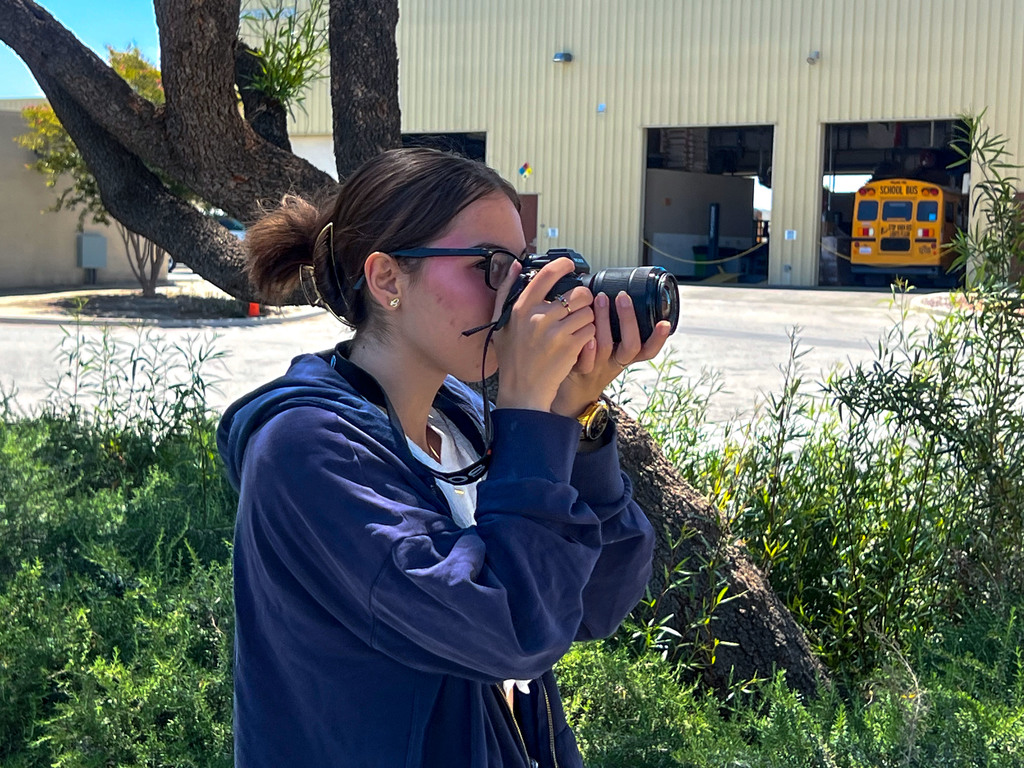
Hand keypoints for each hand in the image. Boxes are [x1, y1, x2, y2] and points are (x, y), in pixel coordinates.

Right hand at [492, 258, 595, 411]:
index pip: (546, 275)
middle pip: (578, 294)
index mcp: (521, 309)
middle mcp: (538, 318)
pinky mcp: (570, 348)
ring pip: (588, 312)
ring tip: (575, 329)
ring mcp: (555, 333)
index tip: (570, 265)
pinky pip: (591, 330)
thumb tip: (516, 266)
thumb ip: (506, 292)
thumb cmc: (512, 359)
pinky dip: (588, 335)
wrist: (522, 391)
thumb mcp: (501, 324)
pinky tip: (577, 342)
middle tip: (579, 306)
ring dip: (587, 319)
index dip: (563, 265)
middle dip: (583, 299)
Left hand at [550, 290, 671, 418]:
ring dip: (604, 320)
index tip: (665, 322)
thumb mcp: (609, 348)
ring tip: (600, 298)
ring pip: (606, 346)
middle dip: (628, 319)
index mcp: (625, 357)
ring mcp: (598, 367)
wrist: (571, 392)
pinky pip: (585, 362)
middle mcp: (615, 362)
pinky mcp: (579, 370)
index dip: (658, 338)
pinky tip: (587, 334)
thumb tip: (613, 289)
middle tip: (623, 296)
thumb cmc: (591, 361)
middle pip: (631, 346)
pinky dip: (587, 348)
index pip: (648, 350)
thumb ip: (613, 327)